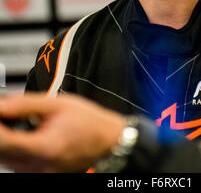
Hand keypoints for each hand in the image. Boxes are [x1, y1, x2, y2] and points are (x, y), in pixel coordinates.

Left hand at [0, 92, 125, 172]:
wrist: (109, 140)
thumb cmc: (89, 122)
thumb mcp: (57, 104)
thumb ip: (25, 104)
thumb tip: (2, 105)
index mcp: (43, 149)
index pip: (2, 141)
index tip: (0, 112)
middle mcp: (39, 168)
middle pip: (1, 152)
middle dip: (2, 130)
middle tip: (9, 113)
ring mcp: (39, 176)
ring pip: (7, 158)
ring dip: (8, 140)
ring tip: (28, 123)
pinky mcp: (40, 176)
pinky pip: (18, 163)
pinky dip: (17, 148)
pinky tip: (31, 134)